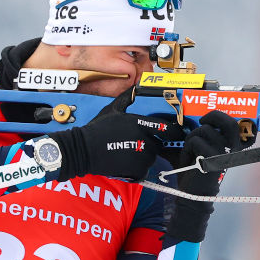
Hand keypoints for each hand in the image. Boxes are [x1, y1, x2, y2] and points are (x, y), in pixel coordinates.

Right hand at [51, 89, 181, 180]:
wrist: (84, 150)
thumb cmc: (97, 129)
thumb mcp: (112, 109)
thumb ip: (127, 99)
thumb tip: (134, 88)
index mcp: (140, 124)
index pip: (168, 129)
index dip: (174, 133)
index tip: (176, 134)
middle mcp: (144, 140)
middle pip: (159, 145)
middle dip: (150, 145)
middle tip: (135, 145)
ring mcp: (141, 157)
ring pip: (151, 158)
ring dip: (143, 157)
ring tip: (127, 153)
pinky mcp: (136, 170)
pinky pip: (144, 171)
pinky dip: (137, 170)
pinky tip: (125, 163)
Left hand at [164, 111, 254, 243]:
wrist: (193, 195)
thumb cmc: (195, 172)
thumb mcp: (200, 152)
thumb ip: (202, 137)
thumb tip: (192, 121)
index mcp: (230, 148)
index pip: (237, 126)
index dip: (224, 116)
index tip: (209, 118)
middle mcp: (230, 151)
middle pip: (230, 123)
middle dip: (213, 116)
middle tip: (202, 121)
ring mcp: (223, 155)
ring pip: (204, 130)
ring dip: (190, 139)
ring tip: (189, 153)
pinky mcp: (212, 160)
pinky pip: (195, 142)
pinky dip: (186, 150)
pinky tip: (187, 161)